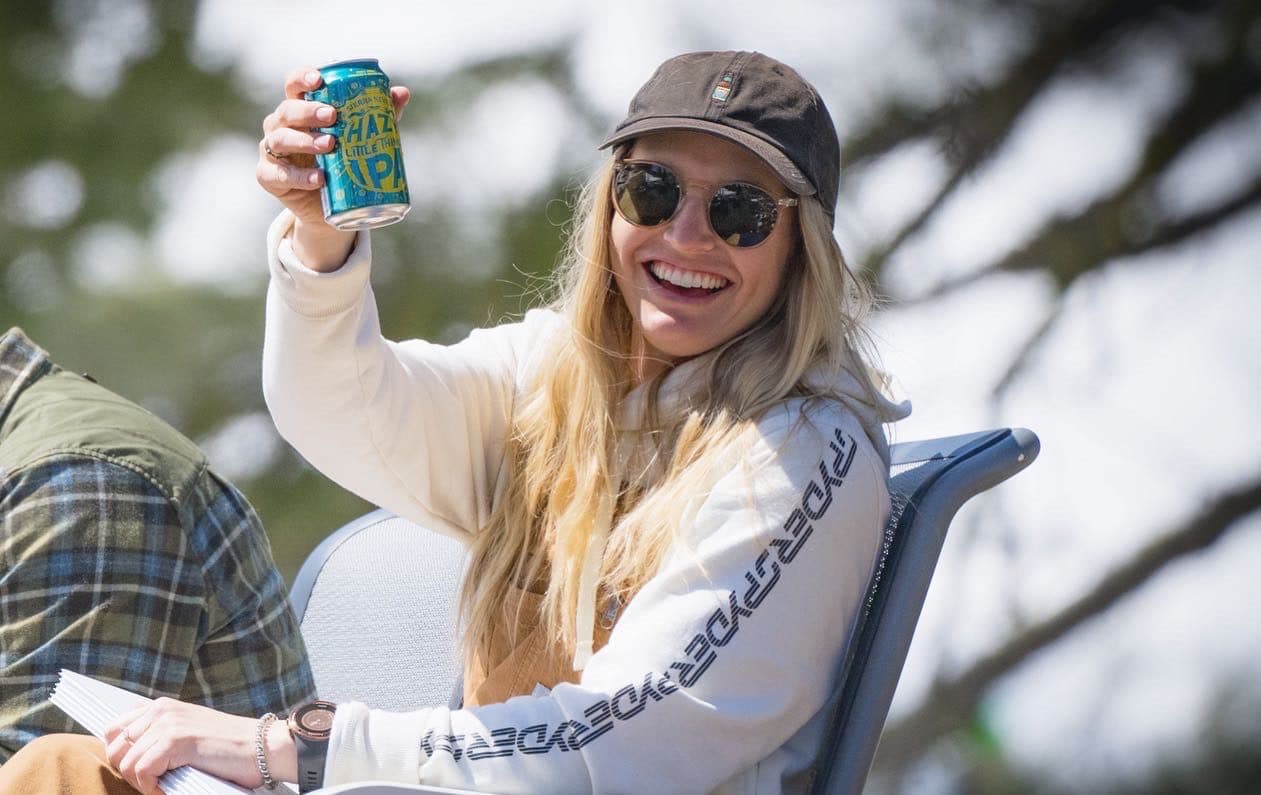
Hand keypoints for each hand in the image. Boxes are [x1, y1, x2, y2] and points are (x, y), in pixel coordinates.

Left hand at [104, 698, 295, 793]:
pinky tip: (169, 788)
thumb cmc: (229, 748)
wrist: (263, 748)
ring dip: (141, 782)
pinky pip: (142, 771)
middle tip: (153, 782)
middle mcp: (161, 710)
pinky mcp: (176, 740)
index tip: (140, 772)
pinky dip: (152, 787)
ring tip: (164, 786)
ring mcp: (168, 724)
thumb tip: (127, 756)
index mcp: (161, 706)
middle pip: (114, 748)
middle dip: (128, 772)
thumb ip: (159, 735)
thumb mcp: (188, 732)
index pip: (114, 730)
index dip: (121, 756)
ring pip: (125, 762)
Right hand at [257, 66, 409, 270]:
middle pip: (287, 111)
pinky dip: (299, 176)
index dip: (302, 78)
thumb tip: (402, 93)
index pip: (294, 85)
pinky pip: (280, 175)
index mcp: (299, 108)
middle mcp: (280, 126)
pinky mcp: (269, 178)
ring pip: (280, 140)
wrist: (334, 206)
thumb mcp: (361, 138)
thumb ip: (378, 115)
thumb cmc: (343, 161)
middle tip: (332, 116)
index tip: (319, 80)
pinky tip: (319, 179)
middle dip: (308, 111)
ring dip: (304, 141)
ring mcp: (271, 151)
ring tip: (330, 146)